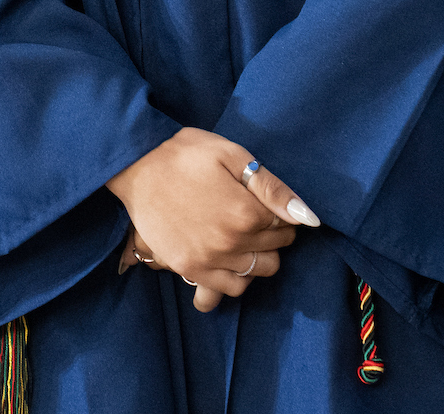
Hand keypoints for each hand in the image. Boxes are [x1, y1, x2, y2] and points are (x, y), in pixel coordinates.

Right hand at [105, 129, 316, 312]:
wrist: (135, 166)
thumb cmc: (184, 154)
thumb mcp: (231, 154)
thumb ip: (271, 187)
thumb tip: (308, 217)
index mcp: (246, 212)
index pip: (287, 225)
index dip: (280, 212)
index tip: (264, 203)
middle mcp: (232, 242)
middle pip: (275, 251)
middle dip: (272, 235)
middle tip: (253, 217)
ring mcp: (209, 259)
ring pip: (258, 272)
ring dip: (258, 256)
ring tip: (241, 237)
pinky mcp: (189, 267)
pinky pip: (230, 289)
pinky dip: (236, 278)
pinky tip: (228, 258)